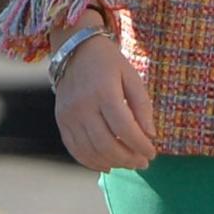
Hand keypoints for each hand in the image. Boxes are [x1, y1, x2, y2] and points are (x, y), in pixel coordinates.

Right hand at [53, 24, 157, 172]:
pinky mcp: (61, 121)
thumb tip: (150, 136)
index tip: (153, 153)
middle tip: (143, 163)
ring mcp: (69, 115)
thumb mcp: (131, 76)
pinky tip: (107, 165)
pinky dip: (92, 162)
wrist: (75, 49)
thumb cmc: (108, 62)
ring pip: (91, 151)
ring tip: (129, 163)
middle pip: (107, 144)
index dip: (141, 145)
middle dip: (129, 159)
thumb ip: (142, 105)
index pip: (124, 128)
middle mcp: (83, 105)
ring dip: (113, 163)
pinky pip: (75, 149)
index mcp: (104, 91)